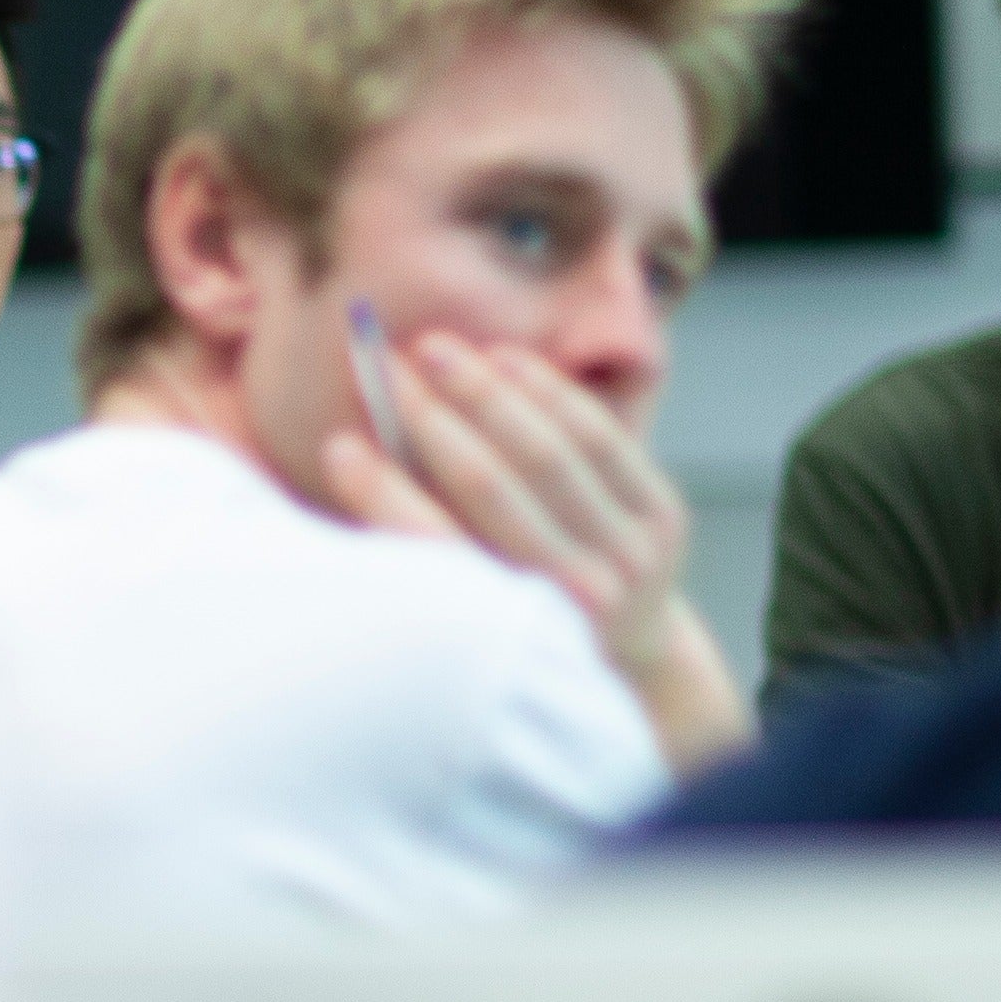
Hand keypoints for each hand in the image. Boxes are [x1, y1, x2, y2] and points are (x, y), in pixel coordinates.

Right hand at [322, 333, 751, 770]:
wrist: (620, 652)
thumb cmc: (512, 618)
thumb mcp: (465, 603)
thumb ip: (418, 542)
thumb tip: (354, 452)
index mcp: (517, 633)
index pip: (436, 550)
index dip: (381, 495)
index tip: (337, 447)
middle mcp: (578, 597)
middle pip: (490, 485)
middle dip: (429, 416)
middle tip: (384, 365)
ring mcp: (630, 557)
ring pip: (547, 451)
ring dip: (485, 390)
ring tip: (436, 349)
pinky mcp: (663, 520)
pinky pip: (599, 437)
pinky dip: (548, 392)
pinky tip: (503, 359)